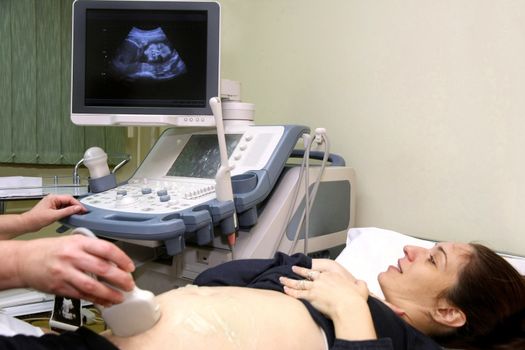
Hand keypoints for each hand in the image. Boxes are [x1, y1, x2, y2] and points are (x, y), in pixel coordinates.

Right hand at [15, 235, 134, 305]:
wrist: (23, 260)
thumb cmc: (50, 250)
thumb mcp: (73, 241)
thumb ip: (92, 250)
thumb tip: (115, 262)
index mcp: (79, 242)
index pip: (107, 249)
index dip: (122, 259)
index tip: (130, 267)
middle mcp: (72, 256)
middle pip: (103, 268)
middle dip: (121, 279)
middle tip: (129, 284)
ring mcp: (65, 272)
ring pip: (93, 285)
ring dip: (110, 293)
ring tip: (120, 297)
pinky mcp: (59, 287)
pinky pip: (81, 295)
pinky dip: (95, 299)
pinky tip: (104, 301)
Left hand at [20, 194, 86, 232]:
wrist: (27, 224)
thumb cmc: (36, 219)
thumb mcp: (54, 216)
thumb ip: (67, 211)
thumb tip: (78, 208)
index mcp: (53, 197)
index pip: (69, 198)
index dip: (78, 204)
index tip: (83, 210)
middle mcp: (53, 199)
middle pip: (69, 201)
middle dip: (76, 206)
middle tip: (83, 212)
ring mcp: (53, 204)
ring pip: (66, 205)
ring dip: (72, 209)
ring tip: (78, 214)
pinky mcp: (53, 209)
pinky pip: (63, 208)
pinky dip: (68, 212)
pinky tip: (71, 216)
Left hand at [280, 260, 368, 317]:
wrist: (349, 306)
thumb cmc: (355, 299)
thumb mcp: (361, 288)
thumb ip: (360, 285)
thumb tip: (361, 283)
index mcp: (333, 275)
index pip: (320, 271)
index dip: (313, 270)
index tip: (309, 268)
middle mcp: (322, 279)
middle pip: (307, 274)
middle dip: (298, 271)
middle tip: (292, 269)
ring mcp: (315, 287)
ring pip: (299, 283)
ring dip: (290, 281)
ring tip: (282, 279)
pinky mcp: (311, 296)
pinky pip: (298, 294)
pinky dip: (290, 292)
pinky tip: (285, 290)